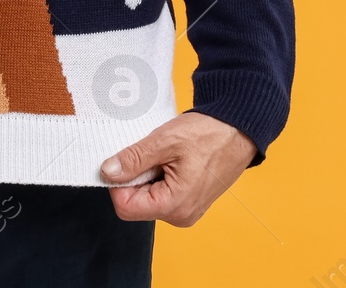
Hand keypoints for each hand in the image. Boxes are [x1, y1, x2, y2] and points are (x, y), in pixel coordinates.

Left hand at [100, 111, 256, 225]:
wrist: (238, 129)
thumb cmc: (207, 134)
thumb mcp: (165, 141)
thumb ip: (134, 159)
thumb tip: (107, 172)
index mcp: (174, 206)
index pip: (125, 207)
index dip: (118, 182)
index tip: (124, 159)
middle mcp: (180, 216)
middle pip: (136, 203)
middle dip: (135, 177)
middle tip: (150, 152)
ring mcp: (186, 210)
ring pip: (148, 197)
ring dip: (147, 174)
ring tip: (164, 154)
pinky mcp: (189, 202)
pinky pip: (162, 194)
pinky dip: (159, 175)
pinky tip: (171, 158)